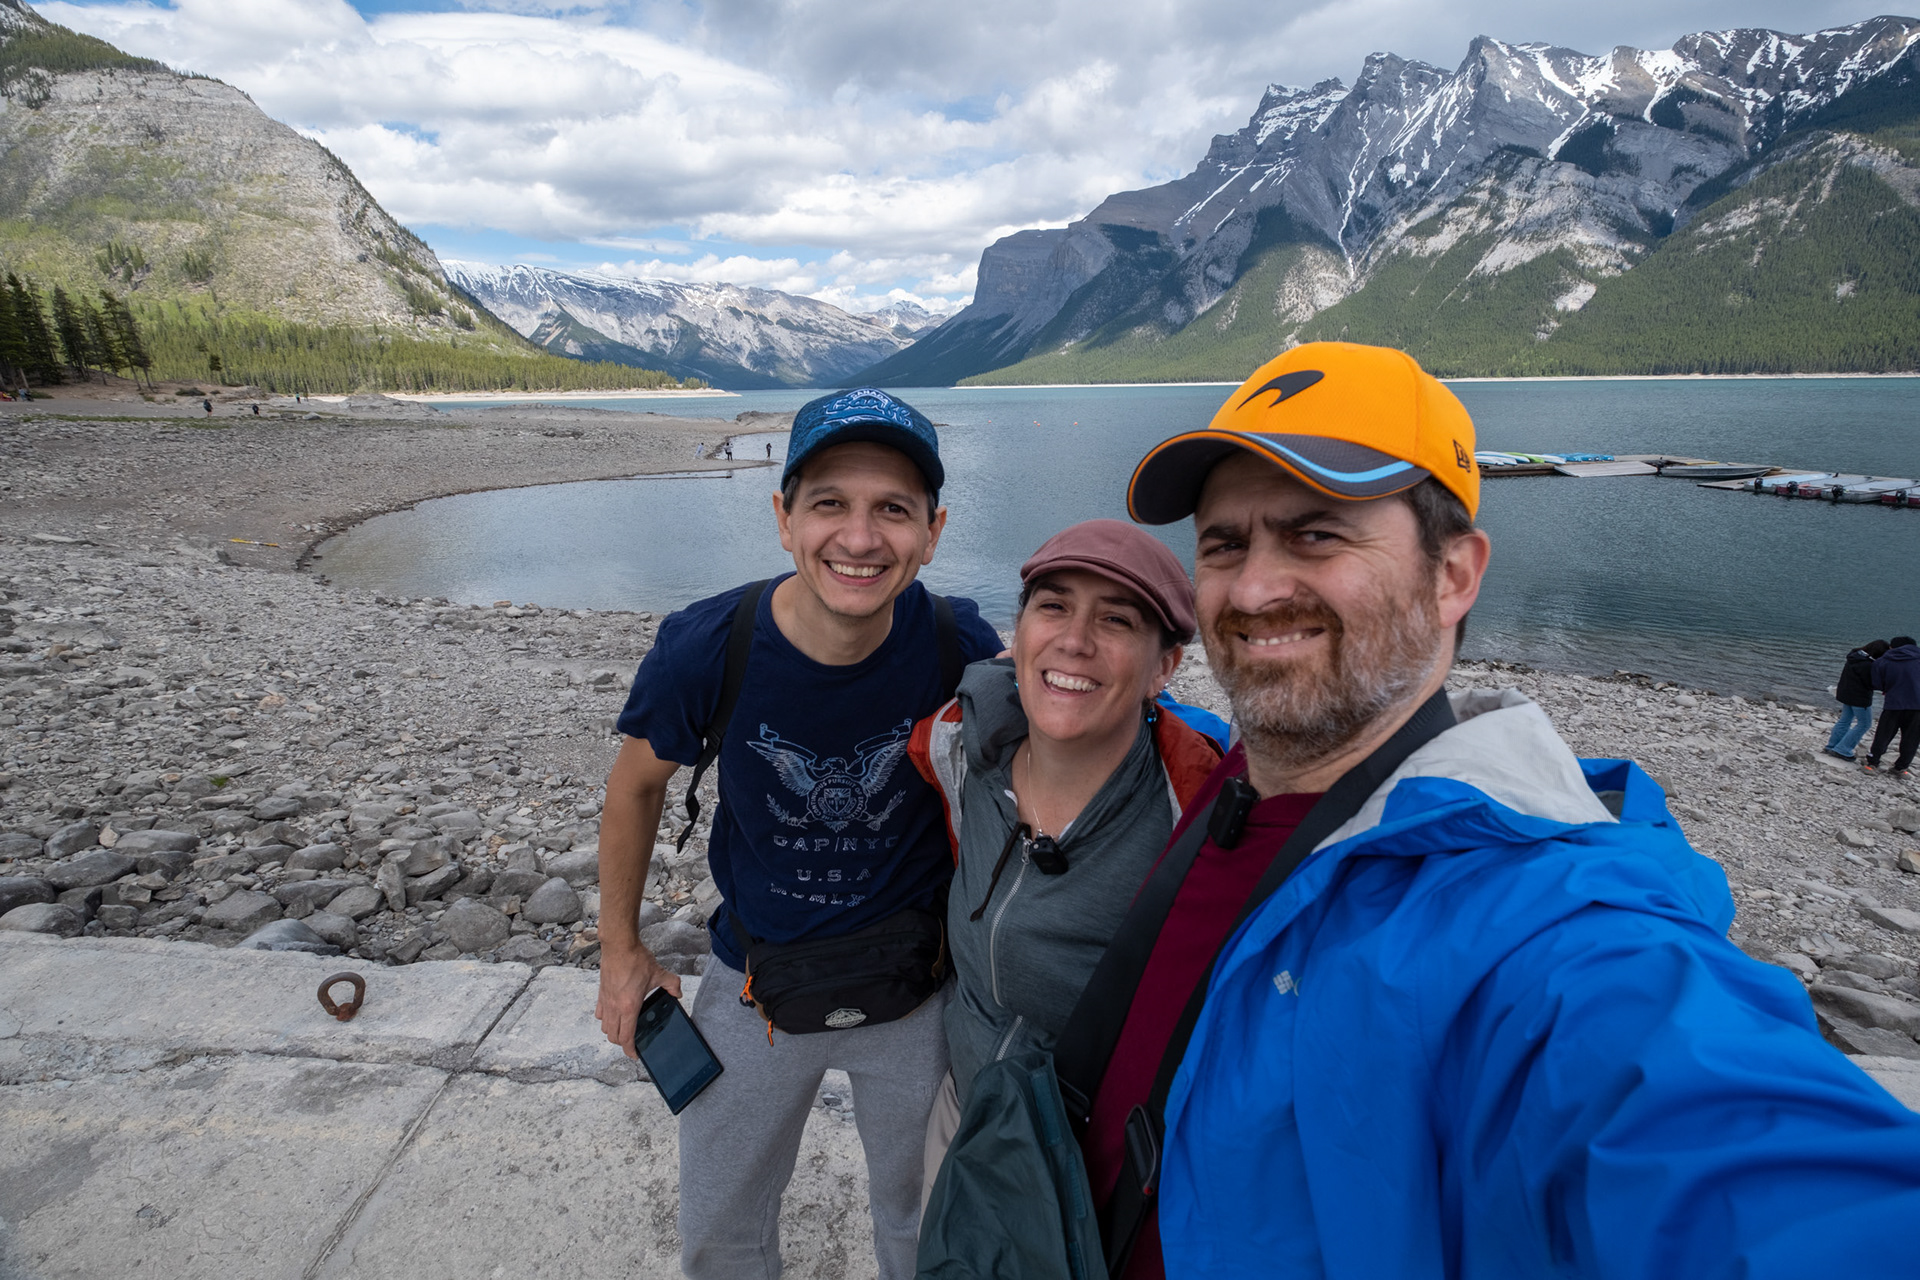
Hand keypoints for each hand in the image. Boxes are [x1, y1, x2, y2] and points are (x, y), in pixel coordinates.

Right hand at [595, 944, 682, 1059]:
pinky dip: (606, 1019)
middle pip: (613, 1037)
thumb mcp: (659, 973)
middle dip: (623, 1043)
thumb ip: (672, 985)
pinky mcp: (601, 994)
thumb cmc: (636, 959)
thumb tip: (678, 994)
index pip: (626, 1037)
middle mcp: (615, 1007)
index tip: (635, 1054)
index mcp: (629, 1007)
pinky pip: (600, 1014)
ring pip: (605, 1027)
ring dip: (613, 1032)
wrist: (619, 946)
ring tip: (624, 1029)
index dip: (630, 1050)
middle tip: (632, 1041)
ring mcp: (606, 1001)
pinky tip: (615, 1014)